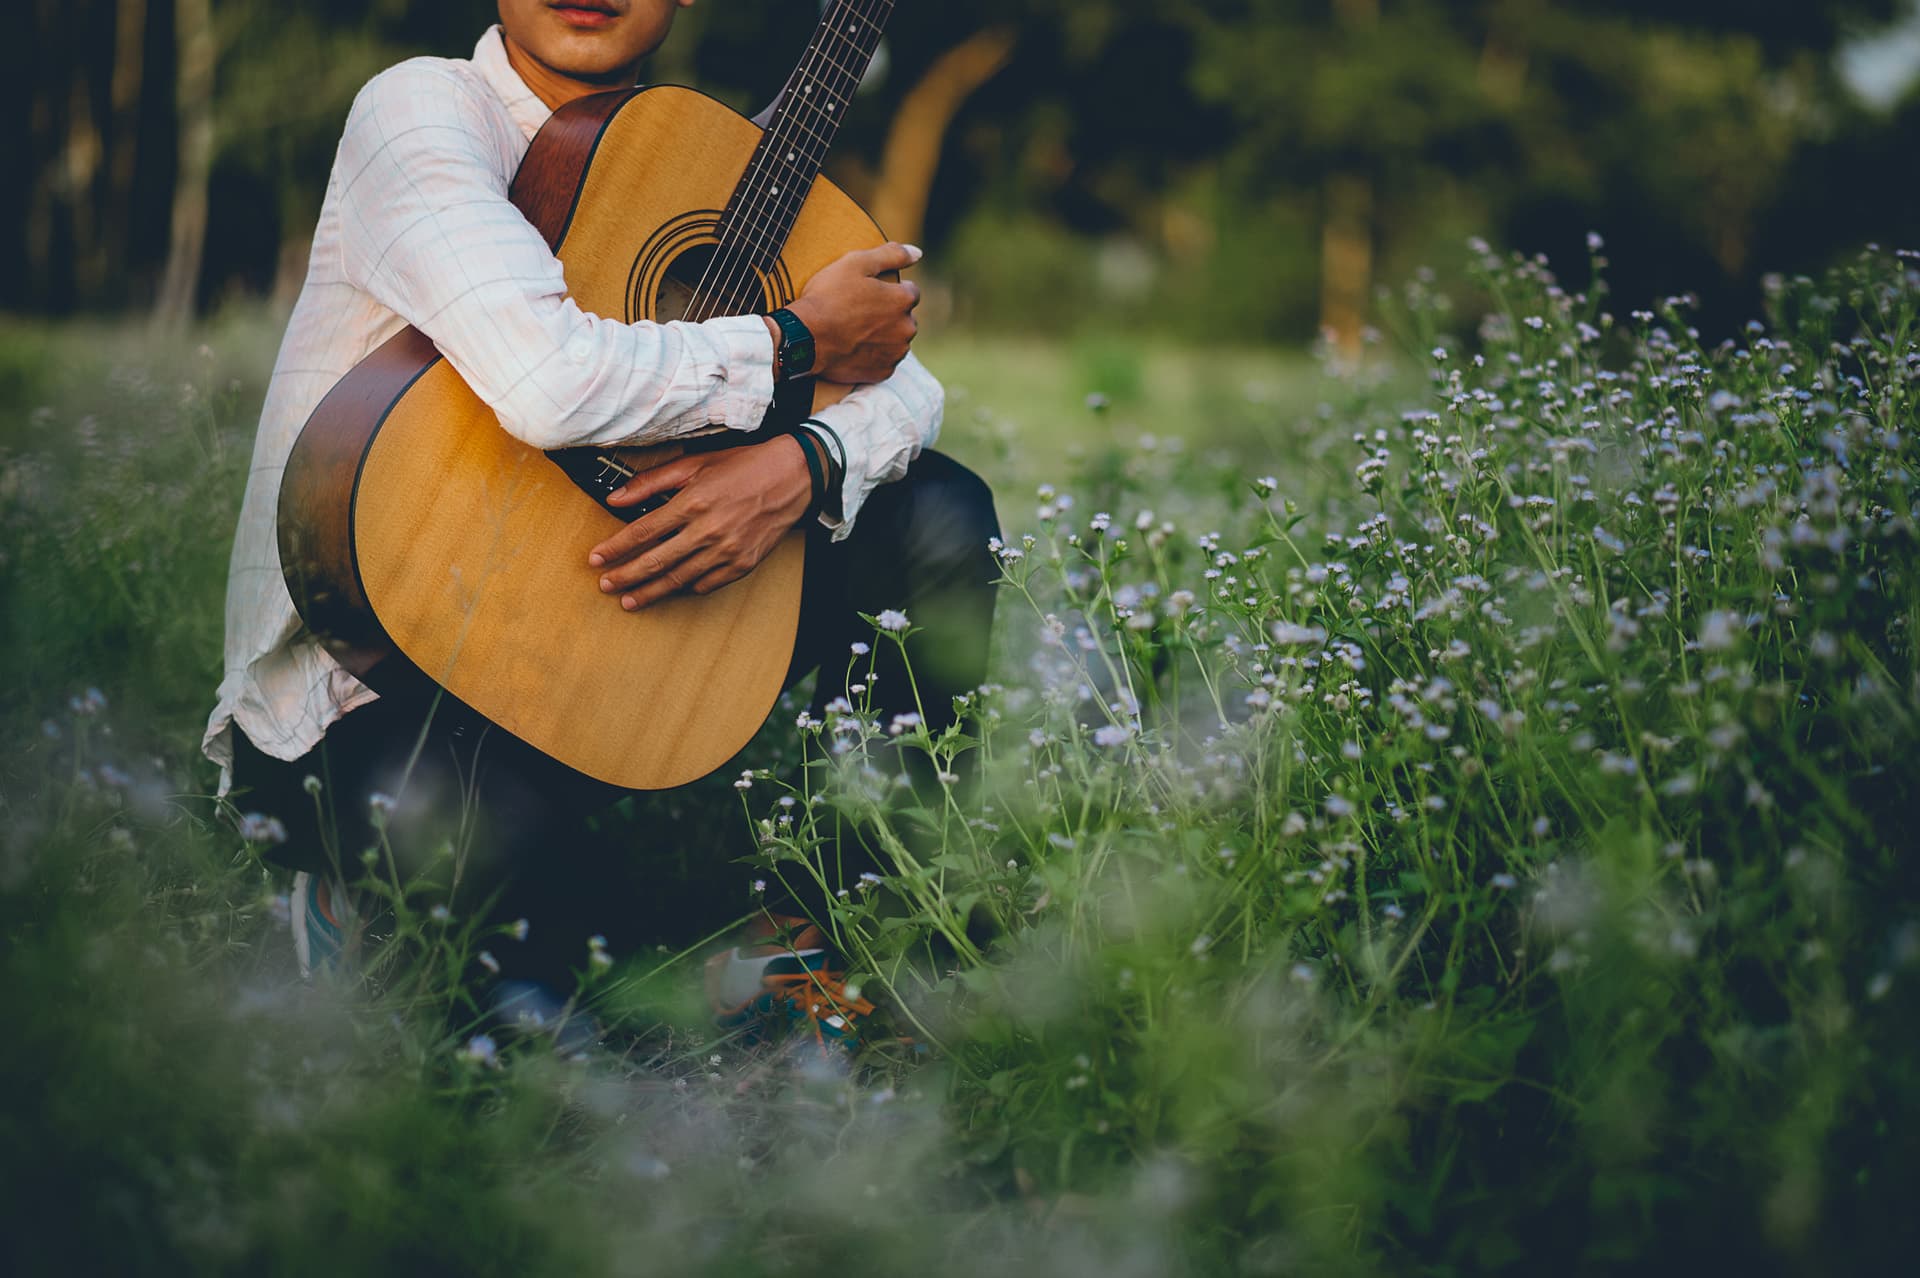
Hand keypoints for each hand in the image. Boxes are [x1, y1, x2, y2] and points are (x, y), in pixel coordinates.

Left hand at [587, 437, 810, 610]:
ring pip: (679, 579)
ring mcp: (727, 550)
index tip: (596, 558)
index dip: (616, 547)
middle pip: (655, 561)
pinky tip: (670, 590)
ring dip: (650, 592)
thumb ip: (652, 481)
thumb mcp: (696, 463)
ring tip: (628, 600)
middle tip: (605, 584)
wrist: (793, 478)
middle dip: (625, 576)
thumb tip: (616, 497)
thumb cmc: (744, 466)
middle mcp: (708, 530)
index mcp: (693, 502)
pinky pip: (706, 584)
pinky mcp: (743, 564)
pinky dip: (685, 589)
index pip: (643, 531)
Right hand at [783, 242, 922, 383]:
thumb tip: (917, 252)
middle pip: (905, 318)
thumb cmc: (829, 297)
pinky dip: (873, 356)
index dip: (891, 289)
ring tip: (856, 331)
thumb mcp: (856, 263)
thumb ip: (891, 254)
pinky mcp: (882, 372)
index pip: (910, 291)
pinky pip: (884, 361)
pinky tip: (855, 348)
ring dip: (884, 336)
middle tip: (860, 312)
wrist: (806, 338)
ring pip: (896, 340)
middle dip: (889, 314)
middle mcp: (906, 328)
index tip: (871, 292)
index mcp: (903, 300)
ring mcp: (895, 353)